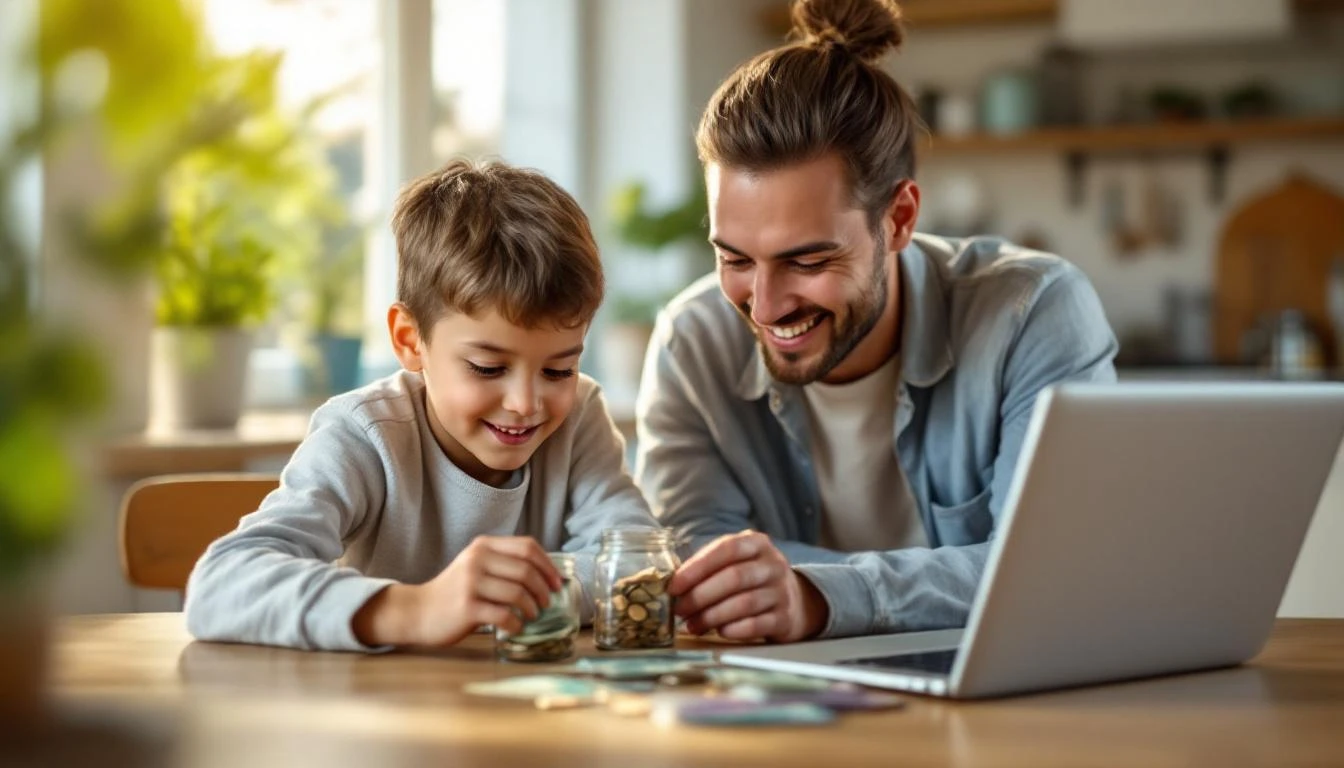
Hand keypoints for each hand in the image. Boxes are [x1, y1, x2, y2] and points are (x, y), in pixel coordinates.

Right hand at [352, 535, 562, 646]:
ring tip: (531, 616)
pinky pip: (505, 615)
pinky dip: (516, 624)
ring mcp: (471, 583)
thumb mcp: (476, 567)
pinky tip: (515, 627)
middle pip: (526, 570)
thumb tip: (546, 575)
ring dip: (532, 608)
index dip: (548, 565)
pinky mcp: (467, 608)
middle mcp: (477, 560)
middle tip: (546, 603)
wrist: (418, 611)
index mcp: (483, 546)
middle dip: (543, 589)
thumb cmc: (454, 592)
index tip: (557, 582)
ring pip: (518, 593)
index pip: (527, 547)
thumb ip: (503, 564)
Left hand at [667, 530, 828, 641]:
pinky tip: (718, 632)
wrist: (795, 602)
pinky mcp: (786, 618)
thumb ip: (709, 568)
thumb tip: (673, 587)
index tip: (674, 586)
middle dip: (701, 596)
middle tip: (679, 610)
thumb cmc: (751, 581)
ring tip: (693, 625)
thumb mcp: (737, 563)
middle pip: (734, 577)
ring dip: (712, 616)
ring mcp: (783, 591)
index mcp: (757, 543)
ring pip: (744, 603)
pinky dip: (733, 629)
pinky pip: (756, 625)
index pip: (727, 549)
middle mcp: (773, 564)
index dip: (697, 567)